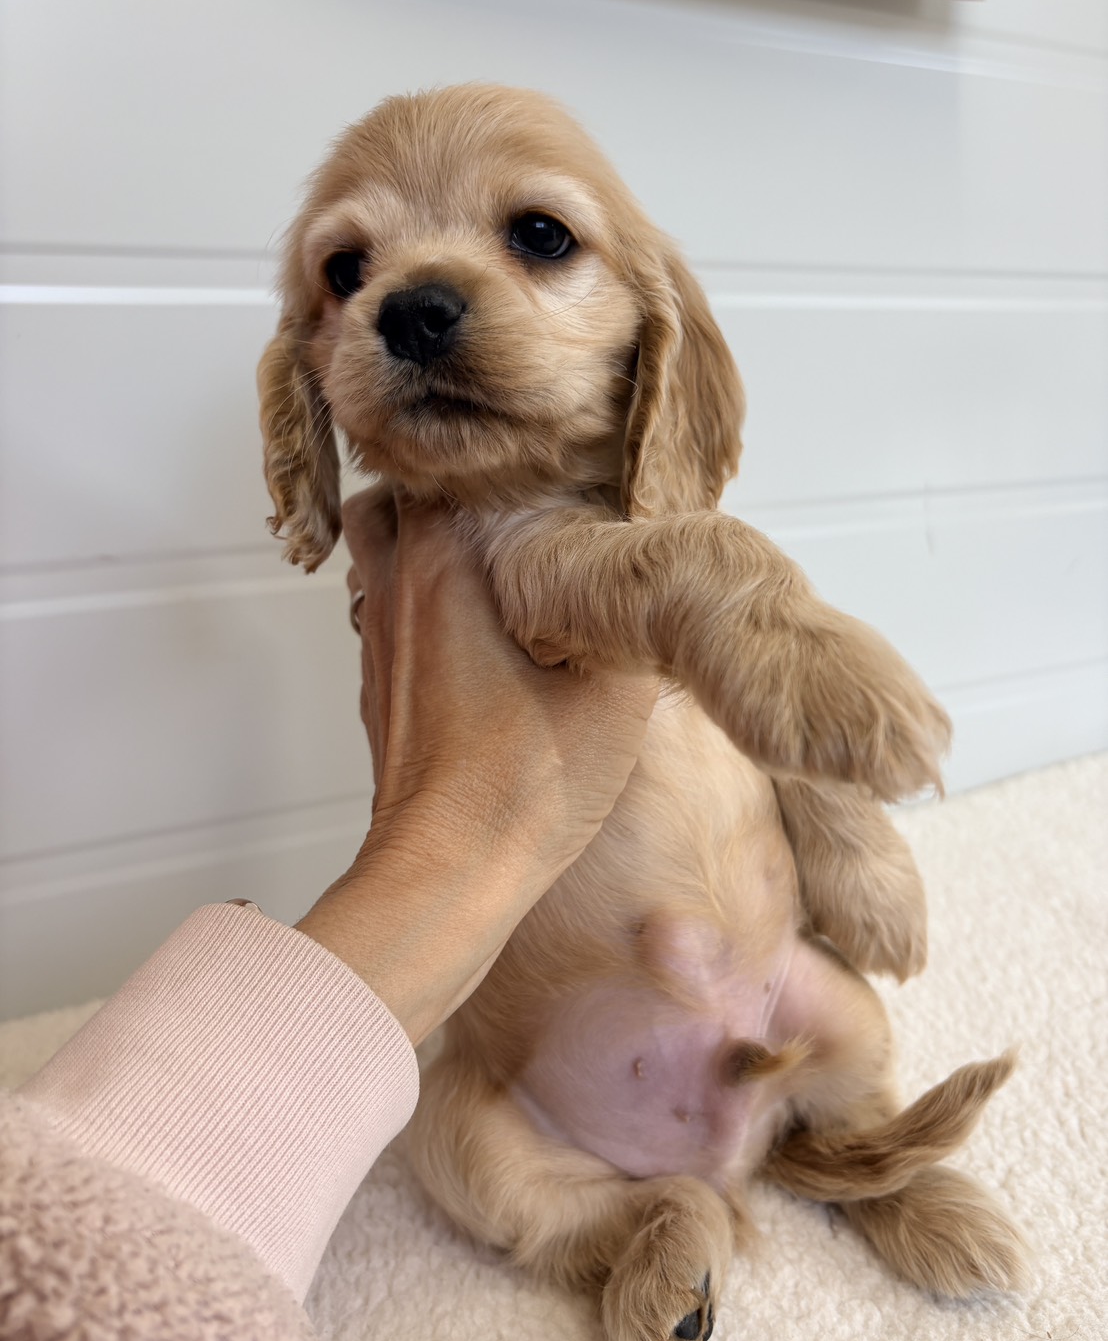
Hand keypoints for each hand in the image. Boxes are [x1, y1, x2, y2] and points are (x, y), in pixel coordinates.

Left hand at [296, 489, 657, 1043]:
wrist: (448, 876)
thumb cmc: (516, 791)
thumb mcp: (611, 699)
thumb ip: (635, 628)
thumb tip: (653, 592)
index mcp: (442, 570)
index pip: (437, 470)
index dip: (487, 465)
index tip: (537, 472)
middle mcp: (393, 598)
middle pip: (389, 503)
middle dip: (439, 497)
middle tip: (504, 509)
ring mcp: (377, 649)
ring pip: (379, 563)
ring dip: (422, 552)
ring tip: (492, 566)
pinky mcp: (379, 697)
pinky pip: (388, 620)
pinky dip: (419, 608)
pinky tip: (479, 638)